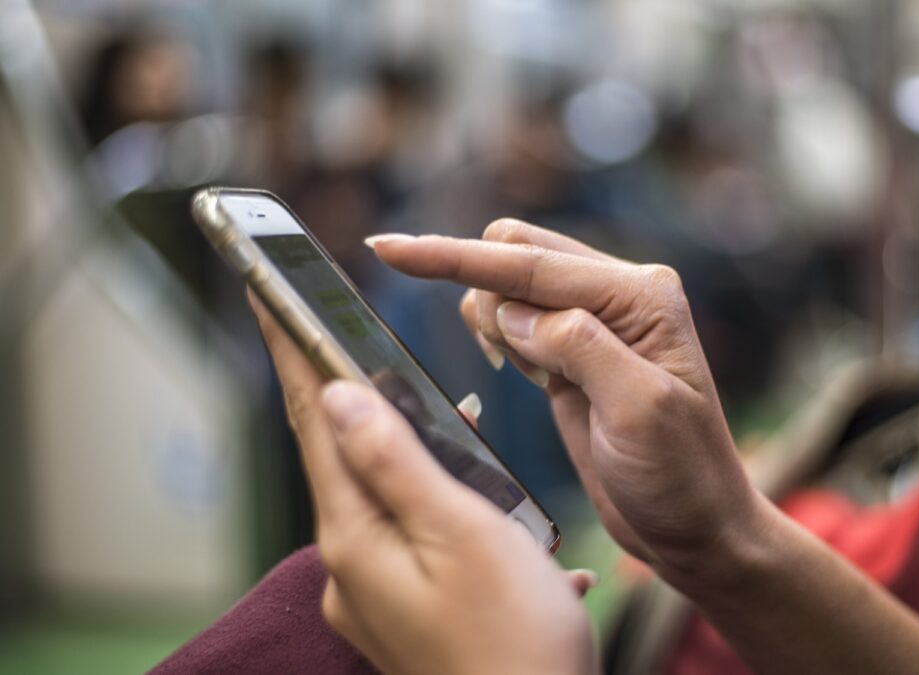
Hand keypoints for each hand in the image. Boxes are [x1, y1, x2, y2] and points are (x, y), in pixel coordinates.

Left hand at [250, 296, 595, 674]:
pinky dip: (447, 506)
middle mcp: (354, 565)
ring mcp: (379, 594)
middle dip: (351, 393)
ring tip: (450, 417)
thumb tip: (338, 393)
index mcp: (358, 536)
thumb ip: (396, 459)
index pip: (315, 421)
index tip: (268, 295)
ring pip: (387, 494)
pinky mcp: (411, 611)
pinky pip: (417, 535)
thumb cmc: (514, 637)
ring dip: (413, 448)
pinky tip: (495, 511)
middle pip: (344, 455)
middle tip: (345, 335)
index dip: (294, 353)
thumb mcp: (462, 533)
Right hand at [368, 220, 762, 585]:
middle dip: (477, 284)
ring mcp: (594, 324)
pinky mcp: (570, 357)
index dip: (454, 257)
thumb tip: (511, 311)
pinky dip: (496, 335)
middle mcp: (618, 297)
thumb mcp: (639, 411)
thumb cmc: (682, 477)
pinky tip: (519, 372)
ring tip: (525, 376)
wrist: (698, 529)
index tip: (386, 248)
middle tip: (504, 362)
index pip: (532, 264)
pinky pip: (513, 321)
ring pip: (509, 286)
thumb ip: (578, 348)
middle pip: (516, 254)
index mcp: (640, 296)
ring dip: (489, 317)